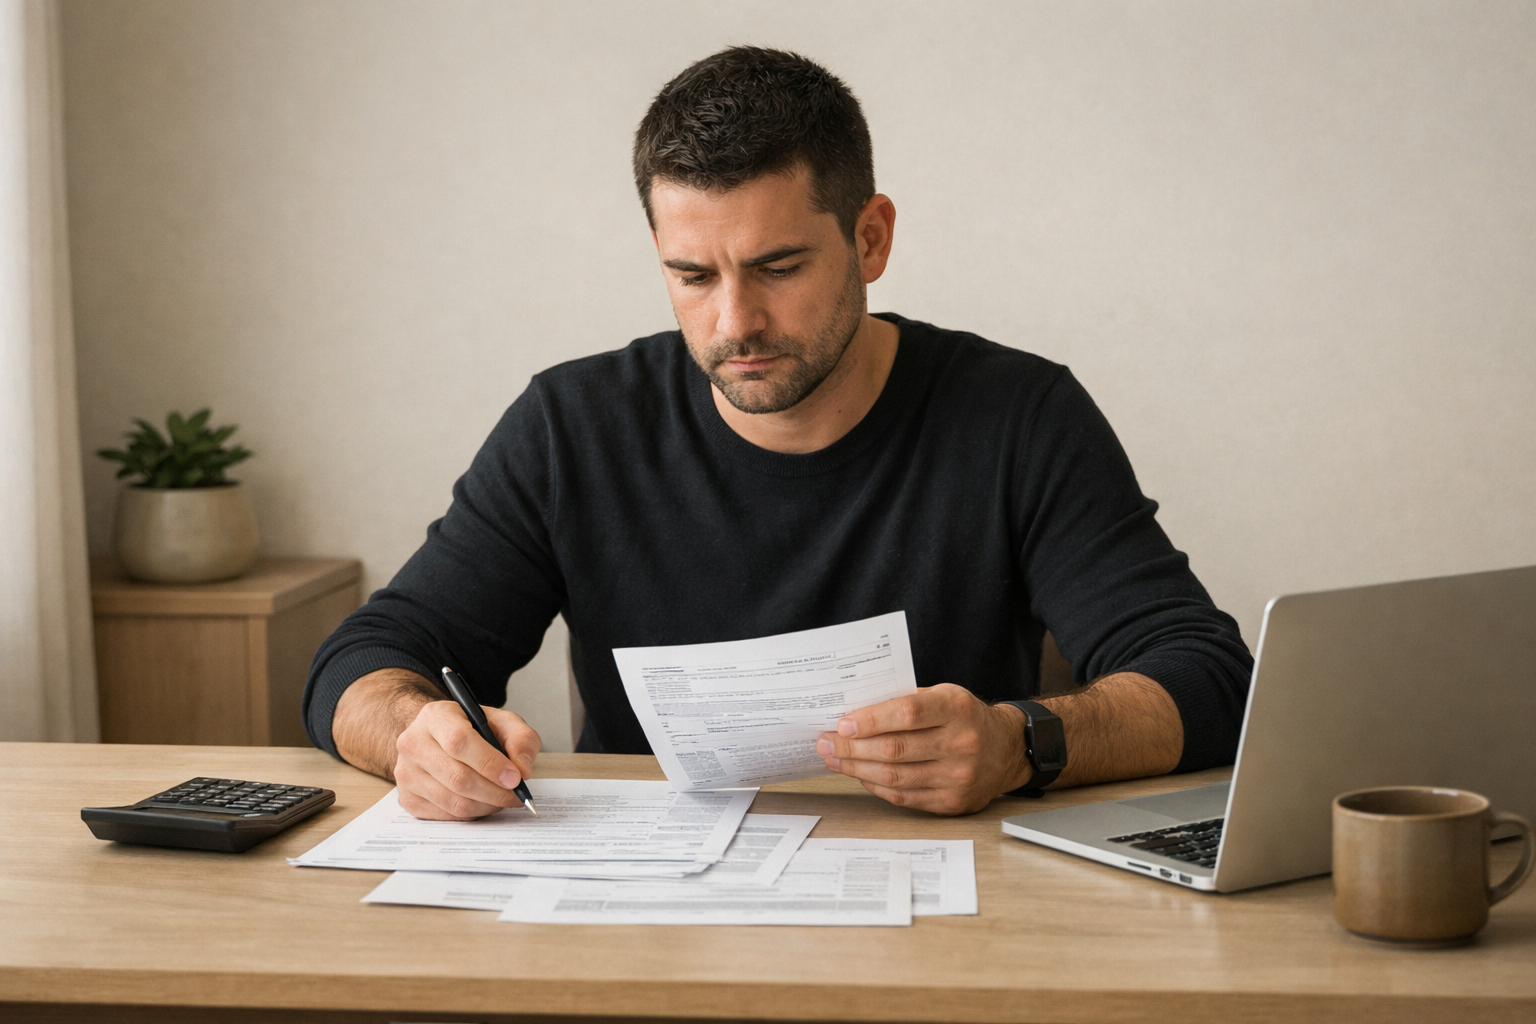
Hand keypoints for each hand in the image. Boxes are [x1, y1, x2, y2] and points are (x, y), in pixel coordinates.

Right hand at [393, 700, 540, 819]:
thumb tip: (523, 770)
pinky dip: (472, 814)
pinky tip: (483, 802)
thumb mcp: (502, 722)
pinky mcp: (408, 798)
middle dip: (494, 791)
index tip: (515, 777)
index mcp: (435, 716)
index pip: (459, 742)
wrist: (437, 739)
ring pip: (453, 801)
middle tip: (516, 794)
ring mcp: (406, 773)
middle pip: (457, 778)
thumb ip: (521, 739)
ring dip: (486, 805)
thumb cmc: (471, 729)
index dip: (490, 763)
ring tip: (502, 798)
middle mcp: (413, 743)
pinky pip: (446, 816)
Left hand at [815, 684, 1029, 814]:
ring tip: (835, 760)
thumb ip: (906, 702)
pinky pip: (904, 797)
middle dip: (852, 748)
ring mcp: (958, 777)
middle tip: (825, 744)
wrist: (1006, 749)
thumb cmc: (966, 717)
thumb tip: (855, 714)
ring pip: (895, 777)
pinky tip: (861, 775)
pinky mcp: (953, 802)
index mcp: (957, 708)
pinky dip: (876, 786)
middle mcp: (961, 743)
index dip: (870, 720)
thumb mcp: (944, 695)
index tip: (841, 724)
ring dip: (857, 769)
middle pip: (895, 749)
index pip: (906, 713)